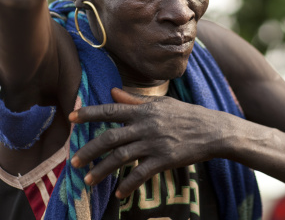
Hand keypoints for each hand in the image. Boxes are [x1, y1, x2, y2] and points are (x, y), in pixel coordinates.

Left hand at [68, 88, 230, 197]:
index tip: (71, 117)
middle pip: (111, 137)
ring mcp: (155, 143)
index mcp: (144, 110)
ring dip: (103, 169)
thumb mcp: (162, 103)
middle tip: (73, 160)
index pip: (112, 110)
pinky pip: (142, 173)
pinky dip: (129, 184)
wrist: (213, 130)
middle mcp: (146, 126)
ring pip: (122, 157)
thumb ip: (134, 99)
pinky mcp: (165, 159)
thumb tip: (112, 91)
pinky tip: (119, 193)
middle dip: (89, 149)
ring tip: (88, 180)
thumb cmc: (186, 115)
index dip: (90, 113)